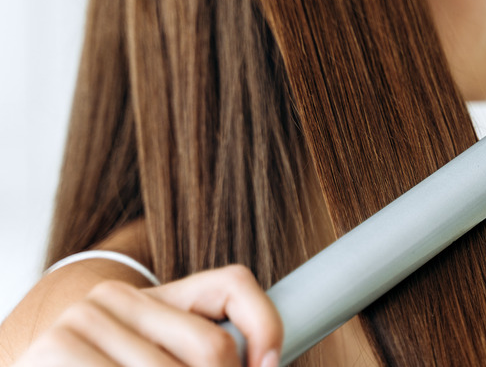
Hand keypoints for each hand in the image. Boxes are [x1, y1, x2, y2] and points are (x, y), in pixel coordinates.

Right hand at [13, 265, 281, 366]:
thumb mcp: (169, 357)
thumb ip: (210, 348)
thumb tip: (268, 363)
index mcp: (159, 295)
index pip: (234, 285)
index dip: (266, 327)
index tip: (270, 365)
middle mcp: (118, 296)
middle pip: (213, 349)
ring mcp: (84, 321)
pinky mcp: (56, 350)